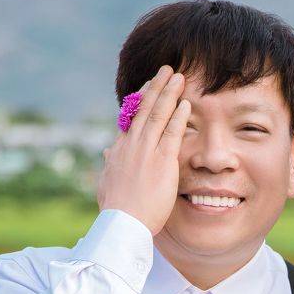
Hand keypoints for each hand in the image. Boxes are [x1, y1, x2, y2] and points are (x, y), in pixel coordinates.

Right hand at [97, 65, 191, 235]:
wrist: (122, 223)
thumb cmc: (116, 209)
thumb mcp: (107, 183)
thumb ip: (110, 166)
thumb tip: (108, 154)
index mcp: (119, 150)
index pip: (132, 119)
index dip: (142, 101)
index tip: (149, 87)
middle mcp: (131, 145)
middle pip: (144, 109)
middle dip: (156, 87)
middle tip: (167, 70)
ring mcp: (146, 151)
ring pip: (158, 115)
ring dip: (169, 93)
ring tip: (178, 76)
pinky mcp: (162, 162)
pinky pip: (171, 133)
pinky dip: (179, 116)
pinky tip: (186, 103)